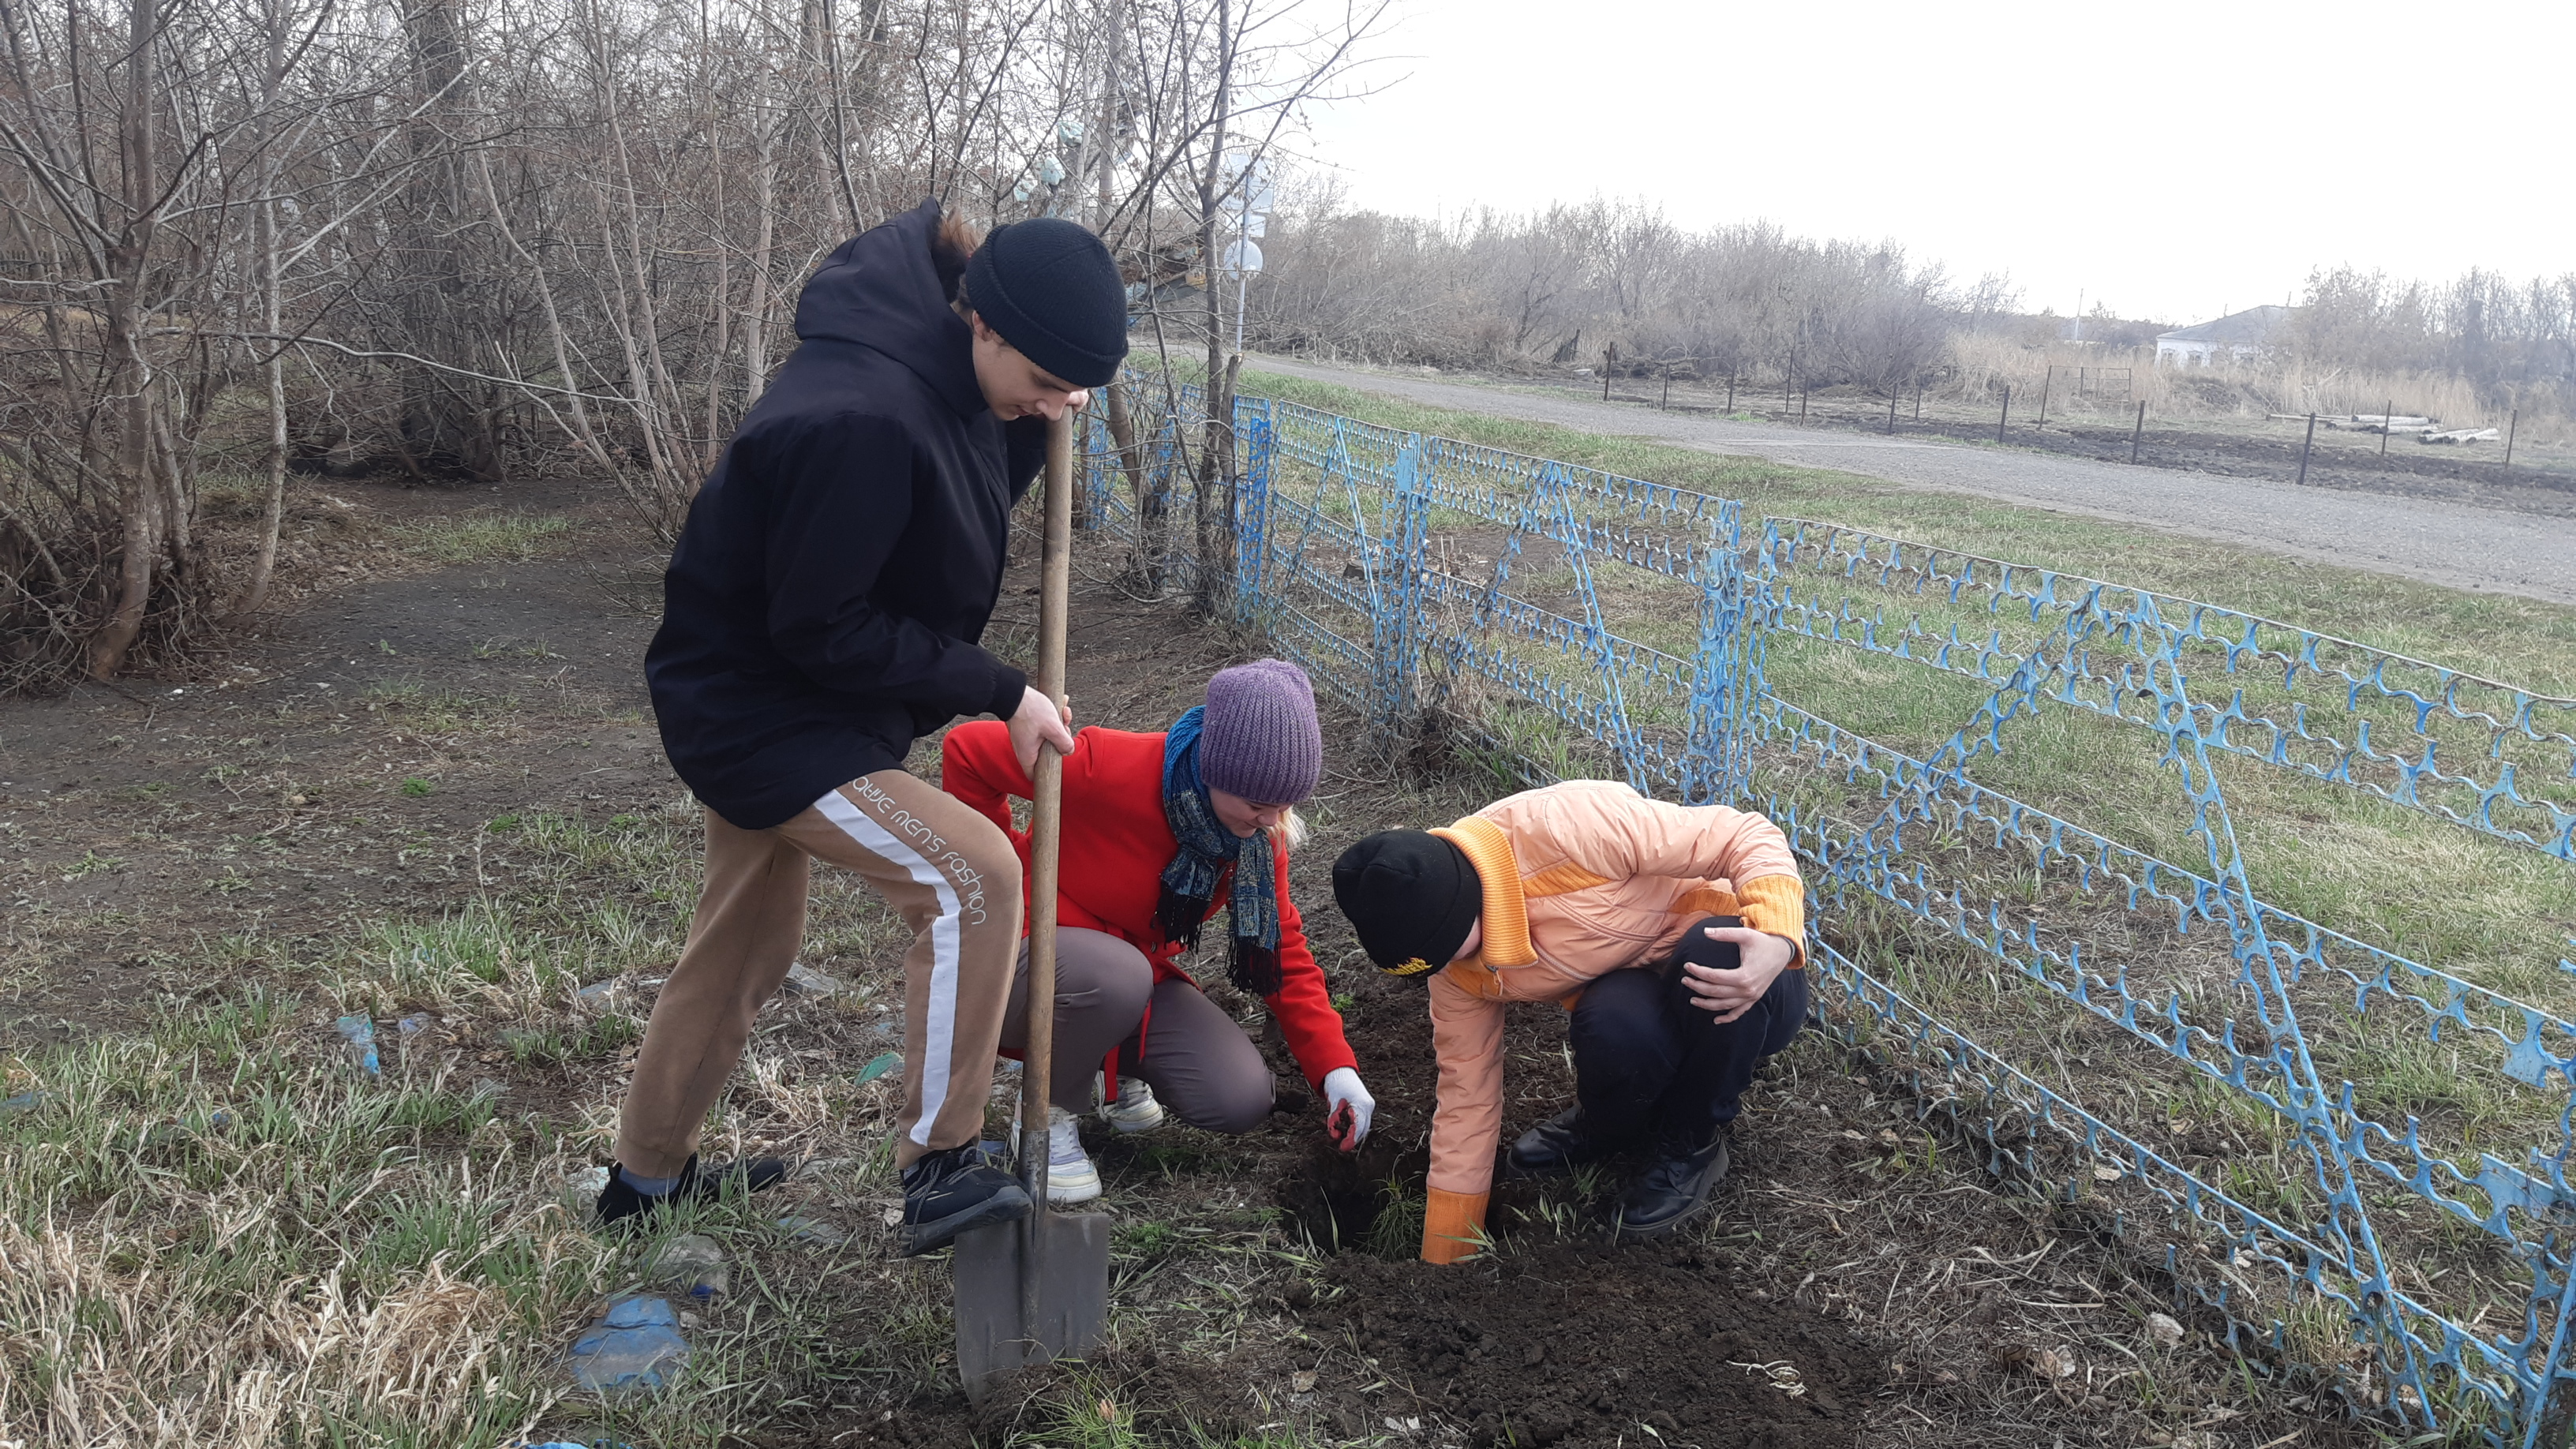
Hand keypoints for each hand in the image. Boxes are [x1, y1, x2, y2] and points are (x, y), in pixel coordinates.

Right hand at [1007, 685, 1074, 775]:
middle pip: (1047, 753)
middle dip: (1060, 740)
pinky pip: (1042, 725)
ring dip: (1058, 725)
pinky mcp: (1026, 725)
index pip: (1035, 775)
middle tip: (1064, 729)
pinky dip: (1052, 717)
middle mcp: (1024, 748)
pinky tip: (1060, 704)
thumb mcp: (1053, 727)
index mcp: (1028, 755)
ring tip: (1063, 712)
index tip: (1058, 764)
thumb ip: (1064, 742)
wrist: (1013, 691)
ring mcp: (1025, 737)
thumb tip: (1069, 751)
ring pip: (1047, 736)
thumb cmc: (1029, 710)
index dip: (1048, 773)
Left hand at [1323, 1066, 1373, 1150]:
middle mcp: (1368, 1105)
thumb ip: (1334, 1119)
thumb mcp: (1333, 1103)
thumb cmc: (1336, 1084)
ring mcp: (1368, 1105)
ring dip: (1354, 1133)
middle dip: (1353, 1139)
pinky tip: (1346, 1129)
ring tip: (1341, 1137)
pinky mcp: (1366, 1105)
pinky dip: (1355, 1127)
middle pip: (1363, 1129)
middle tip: (1341, 1146)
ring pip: (1364, 1126)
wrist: (1340, 1070)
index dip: (1351, 1140)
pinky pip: (1362, 1120)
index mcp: (1361, 1104)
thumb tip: (1335, 1135)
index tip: (1343, 1148)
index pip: (1358, 1127)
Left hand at [1678, 927, 1796, 1024]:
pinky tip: (1716, 1020)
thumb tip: (1705, 931)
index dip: (1698, 972)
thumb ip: (1724, 934)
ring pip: (1724, 1005)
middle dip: (1697, 987)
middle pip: (1716, 992)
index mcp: (1743, 976)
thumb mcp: (1745, 935)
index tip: (1687, 965)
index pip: (1714, 977)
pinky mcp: (1754, 998)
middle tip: (1684, 980)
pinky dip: (1728, 1017)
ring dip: (1707, 1004)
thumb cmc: (1763, 942)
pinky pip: (1739, 1012)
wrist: (1782, 951)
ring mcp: (1751, 996)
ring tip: (1692, 999)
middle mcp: (1747, 990)